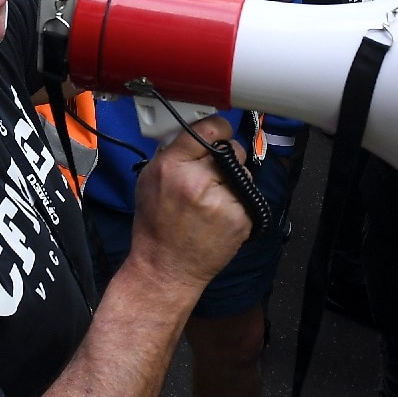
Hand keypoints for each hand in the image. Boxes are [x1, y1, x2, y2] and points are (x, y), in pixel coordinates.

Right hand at [127, 114, 254, 293]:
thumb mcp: (149, 180)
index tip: (220, 132)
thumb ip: (172, 153)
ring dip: (234, 182)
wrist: (166, 268)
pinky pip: (248, 197)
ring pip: (244, 173)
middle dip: (226, 159)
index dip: (218, 128)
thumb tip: (196, 133)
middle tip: (211, 177)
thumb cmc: (156, 225)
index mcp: (173, 166)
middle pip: (232, 149)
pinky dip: (239, 204)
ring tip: (212, 202)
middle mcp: (198, 180)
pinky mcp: (241, 218)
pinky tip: (220, 217)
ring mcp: (222, 200)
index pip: (209, 129)